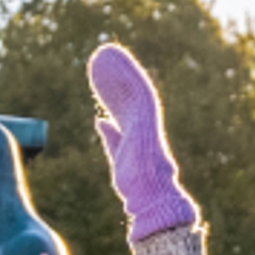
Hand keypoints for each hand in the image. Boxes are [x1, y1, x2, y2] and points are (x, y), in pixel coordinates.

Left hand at [88, 41, 200, 233]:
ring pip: (134, 90)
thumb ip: (112, 139)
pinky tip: (116, 61)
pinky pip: (138, 94)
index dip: (112, 94)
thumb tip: (101, 120)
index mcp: (138, 137)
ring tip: (105, 53)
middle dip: (114, 78)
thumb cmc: (139, 192)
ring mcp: (147, 124)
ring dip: (121, 71)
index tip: (102, 80)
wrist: (154, 201)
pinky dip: (128, 76)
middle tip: (101, 58)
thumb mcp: (119, 160)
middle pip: (127, 96)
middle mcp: (144, 127)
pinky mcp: (148, 122)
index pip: (124, 109)